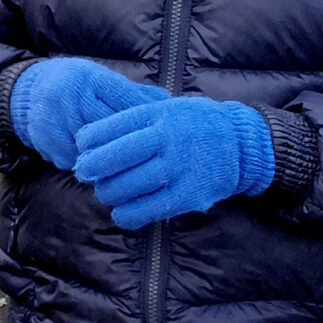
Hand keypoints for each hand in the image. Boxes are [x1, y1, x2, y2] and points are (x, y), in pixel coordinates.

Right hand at [8, 56, 156, 168]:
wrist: (31, 91)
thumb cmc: (77, 85)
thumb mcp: (103, 80)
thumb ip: (134, 93)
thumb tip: (169, 104)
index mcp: (89, 78)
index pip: (125, 103)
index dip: (144, 120)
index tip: (161, 133)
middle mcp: (70, 96)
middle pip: (108, 127)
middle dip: (127, 143)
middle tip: (147, 157)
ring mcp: (54, 119)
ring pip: (90, 148)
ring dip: (106, 158)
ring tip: (125, 166)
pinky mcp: (45, 139)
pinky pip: (72, 158)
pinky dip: (85, 164)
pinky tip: (96, 167)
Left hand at [72, 96, 274, 228]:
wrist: (241, 144)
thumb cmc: (195, 125)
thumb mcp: (168, 108)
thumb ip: (136, 119)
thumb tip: (90, 137)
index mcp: (160, 115)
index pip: (112, 126)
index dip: (89, 140)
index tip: (81, 147)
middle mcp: (169, 139)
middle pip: (116, 157)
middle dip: (92, 168)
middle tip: (85, 172)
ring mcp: (179, 168)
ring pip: (128, 186)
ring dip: (108, 192)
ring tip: (106, 191)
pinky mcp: (188, 195)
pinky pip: (148, 209)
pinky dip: (127, 214)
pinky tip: (121, 211)